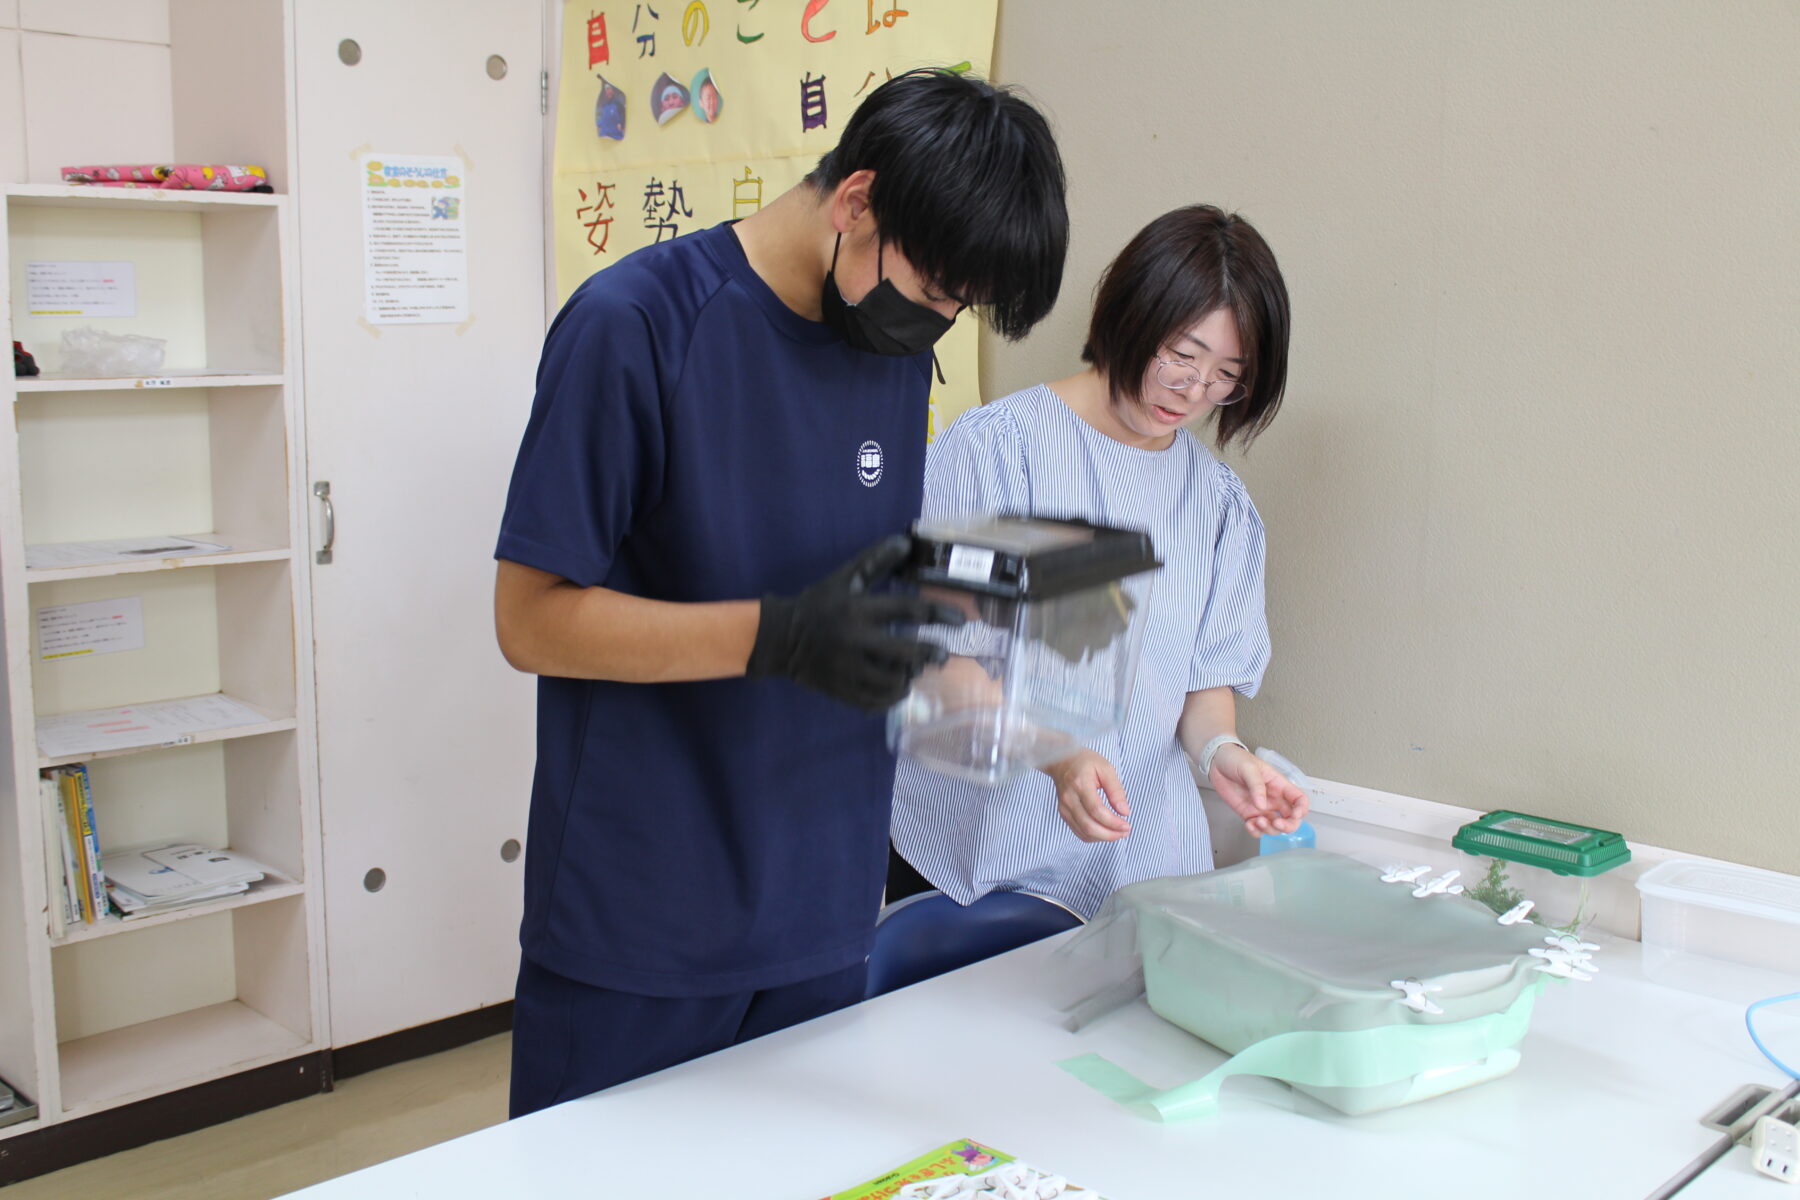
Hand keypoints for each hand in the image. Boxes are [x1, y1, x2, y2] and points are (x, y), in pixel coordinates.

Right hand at [746, 534, 964, 711]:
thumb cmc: (819, 605)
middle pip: (905, 651)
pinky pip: (875, 701)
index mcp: (858, 609)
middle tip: (942, 656)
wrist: (781, 639)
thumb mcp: (845, 578)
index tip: (960, 620)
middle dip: (930, 653)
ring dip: (909, 676)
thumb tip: (906, 543)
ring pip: (892, 681)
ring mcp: (847, 669)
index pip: (908, 610)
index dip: (939, 614)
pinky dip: (891, 697)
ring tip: (914, 671)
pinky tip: (897, 688)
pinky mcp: (842, 690)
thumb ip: (875, 561)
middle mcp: (854, 640)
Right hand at [1043, 749, 1129, 841]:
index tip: (1127, 824)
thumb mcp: (1106, 768)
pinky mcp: (1064, 814)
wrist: (1062, 762)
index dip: (1113, 822)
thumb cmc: (1085, 762)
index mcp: (1080, 784)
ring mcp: (1064, 808)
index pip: (1096, 810)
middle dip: (1110, 834)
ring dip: (1104, 837)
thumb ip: (1116, 790)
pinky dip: (1094, 837)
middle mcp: (1069, 799)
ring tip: (1118, 833)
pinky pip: (1079, 832)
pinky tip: (1105, 831)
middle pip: (1089, 826)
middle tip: (1125, 831)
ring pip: (1084, 832)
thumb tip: (1124, 811)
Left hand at [1209, 744, 1309, 836]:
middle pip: (1291, 818)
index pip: (1299, 799)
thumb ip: (1257, 785)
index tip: (1295, 815)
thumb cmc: (1236, 759)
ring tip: (1257, 821)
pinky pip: (1257, 829)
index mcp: (1279, 785)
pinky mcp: (1248, 813)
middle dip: (1288, 826)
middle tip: (1276, 823)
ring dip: (1269, 829)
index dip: (1302, 809)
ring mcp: (1261, 808)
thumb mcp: (1248, 767)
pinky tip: (1249, 824)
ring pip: (1274, 827)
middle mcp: (1273, 799)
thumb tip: (1262, 805)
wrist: (1216, 762)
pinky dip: (1256, 832)